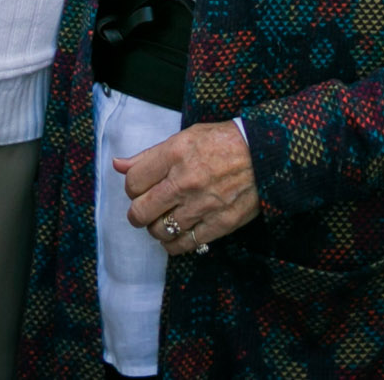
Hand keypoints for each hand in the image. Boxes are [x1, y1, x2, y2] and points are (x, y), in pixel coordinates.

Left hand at [116, 121, 259, 255]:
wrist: (265, 154)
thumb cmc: (222, 142)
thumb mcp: (184, 138)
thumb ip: (149, 155)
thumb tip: (118, 165)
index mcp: (174, 154)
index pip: (133, 182)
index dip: (132, 189)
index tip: (141, 189)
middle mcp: (184, 181)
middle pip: (140, 212)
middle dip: (138, 214)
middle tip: (146, 211)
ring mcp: (202, 205)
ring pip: (160, 231)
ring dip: (157, 229)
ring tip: (165, 221)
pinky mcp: (219, 224)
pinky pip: (185, 244)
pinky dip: (176, 244)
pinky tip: (177, 235)